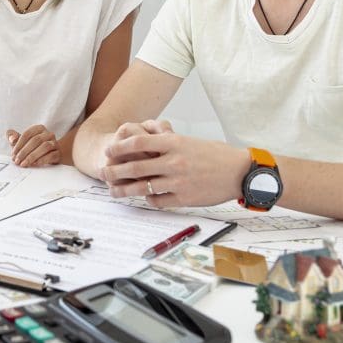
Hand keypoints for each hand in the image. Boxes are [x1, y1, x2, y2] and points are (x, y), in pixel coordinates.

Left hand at [8, 125, 60, 166]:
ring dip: (32, 156)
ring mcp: (55, 143)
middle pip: (36, 140)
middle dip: (24, 151)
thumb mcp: (22, 142)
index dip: (19, 144)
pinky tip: (35, 164)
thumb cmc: (33, 147)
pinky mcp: (58, 153)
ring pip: (45, 146)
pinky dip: (42, 160)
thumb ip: (13, 137)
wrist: (50, 155)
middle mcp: (48, 134)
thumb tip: (12, 138)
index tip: (13, 154)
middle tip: (17, 161)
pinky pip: (51, 155)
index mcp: (38, 128)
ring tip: (24, 163)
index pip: (27, 134)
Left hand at [98, 125, 248, 207]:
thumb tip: (142, 148)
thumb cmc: (215, 154)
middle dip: (115, 170)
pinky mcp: (184, 198)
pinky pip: (158, 200)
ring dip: (124, 189)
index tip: (109, 151)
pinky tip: (146, 197)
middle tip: (103, 172)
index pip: (138, 142)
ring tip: (113, 190)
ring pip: (142, 186)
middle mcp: (174, 161)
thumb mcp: (189, 141)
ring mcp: (178, 181)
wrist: (239, 172)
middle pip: (135, 166)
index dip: (119, 147)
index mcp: (174, 142)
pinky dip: (149, 199)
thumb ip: (166, 144)